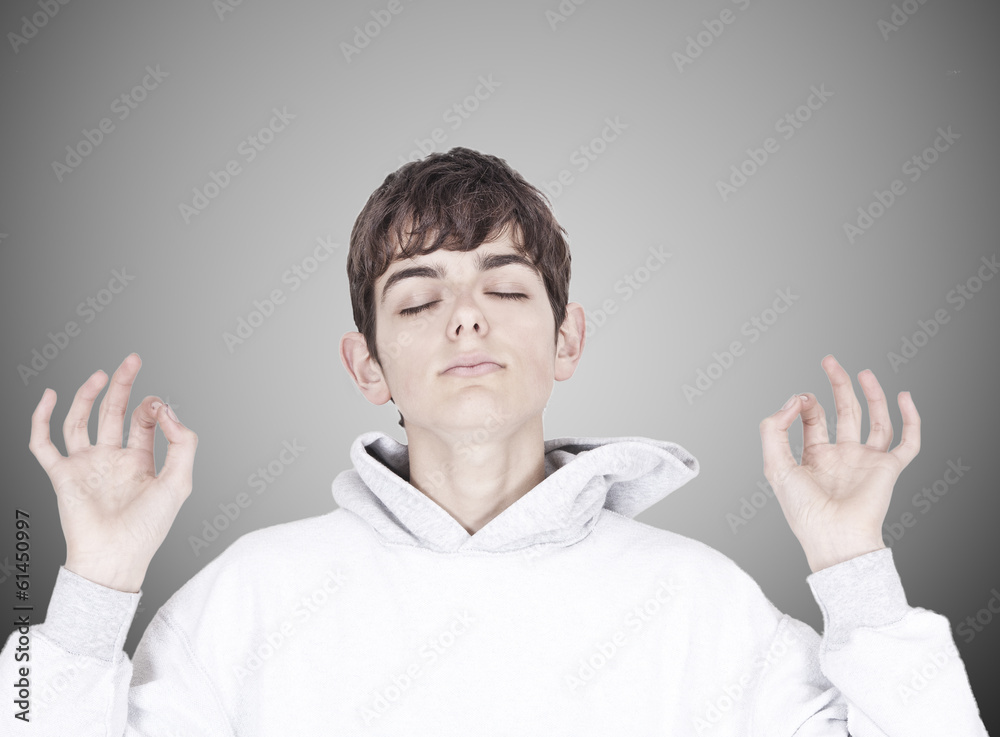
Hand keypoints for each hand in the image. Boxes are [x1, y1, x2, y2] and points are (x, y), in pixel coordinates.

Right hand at [28, 353, 197, 591]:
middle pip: (113, 413)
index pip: (143, 423)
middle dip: (123, 386)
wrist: (115, 557)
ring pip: (81, 421)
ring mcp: (86, 465)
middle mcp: (112, 460)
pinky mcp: (62, 474)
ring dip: (89, 396)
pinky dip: (42, 418)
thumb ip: (183, 444)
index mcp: (140, 462)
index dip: (152, 407)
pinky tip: (50, 396)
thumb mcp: (179, 482)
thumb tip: (169, 410)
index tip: (158, 403)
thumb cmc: (148, 529)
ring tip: (101, 374)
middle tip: (132, 360)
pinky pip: (43, 443)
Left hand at [758, 354, 920, 572]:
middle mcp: (842, 457)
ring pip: (875, 421)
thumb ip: (774, 429)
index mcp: (815, 458)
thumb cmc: (802, 510)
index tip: (800, 398)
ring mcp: (866, 461)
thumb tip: (794, 400)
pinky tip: (904, 397)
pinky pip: (907, 441)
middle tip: (830, 362)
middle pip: (844, 413)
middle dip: (837, 387)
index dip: (805, 404)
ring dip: (871, 396)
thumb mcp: (774, 465)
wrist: (832, 536)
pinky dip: (910, 419)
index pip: (813, 421)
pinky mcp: (888, 468)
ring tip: (862, 372)